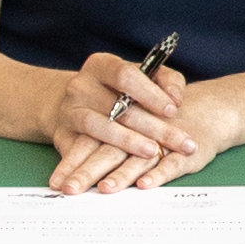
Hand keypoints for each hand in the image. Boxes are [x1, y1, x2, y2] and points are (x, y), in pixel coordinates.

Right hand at [48, 55, 201, 191]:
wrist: (74, 104)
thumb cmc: (119, 91)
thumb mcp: (140, 77)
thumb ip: (165, 81)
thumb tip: (176, 100)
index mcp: (101, 66)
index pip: (125, 75)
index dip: (151, 93)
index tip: (173, 110)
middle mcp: (81, 86)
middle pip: (119, 107)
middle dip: (155, 127)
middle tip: (182, 143)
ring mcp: (69, 111)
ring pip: (99, 127)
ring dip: (128, 142)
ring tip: (152, 152)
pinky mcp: (62, 136)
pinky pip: (79, 152)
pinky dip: (90, 165)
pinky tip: (105, 177)